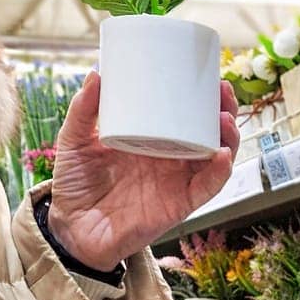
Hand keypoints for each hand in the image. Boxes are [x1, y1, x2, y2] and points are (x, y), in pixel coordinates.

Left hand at [46, 72, 239, 271]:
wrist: (71, 226)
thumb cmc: (75, 181)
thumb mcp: (75, 139)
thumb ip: (83, 110)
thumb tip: (96, 74)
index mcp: (148, 138)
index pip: (182, 114)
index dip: (200, 96)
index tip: (207, 75)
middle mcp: (168, 158)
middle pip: (207, 132)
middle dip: (223, 110)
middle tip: (222, 91)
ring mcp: (175, 180)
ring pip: (214, 157)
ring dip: (227, 137)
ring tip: (225, 118)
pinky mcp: (178, 204)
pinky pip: (206, 188)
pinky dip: (219, 172)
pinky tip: (222, 155)